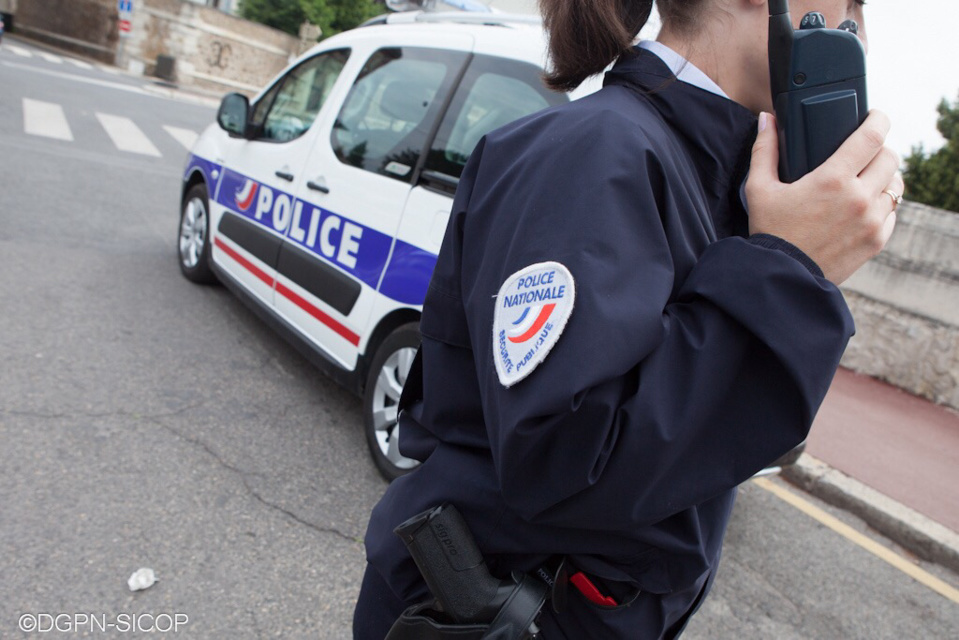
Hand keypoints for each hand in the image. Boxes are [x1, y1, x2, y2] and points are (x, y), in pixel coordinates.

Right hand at [745, 111, 902, 284]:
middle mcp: (859, 198)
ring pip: (895, 185)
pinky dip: (882, 206)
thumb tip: (766, 119)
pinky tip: (863, 207)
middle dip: (879, 150)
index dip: (879, 119)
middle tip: (864, 152)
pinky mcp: (877, 240)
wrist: (783, 277)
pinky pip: (892, 213)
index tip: (874, 116)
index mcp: (833, 179)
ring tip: (866, 180)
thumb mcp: (759, 189)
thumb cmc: (770, 231)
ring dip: (883, 178)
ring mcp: (872, 220)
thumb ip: (764, 150)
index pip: (873, 136)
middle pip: (890, 157)